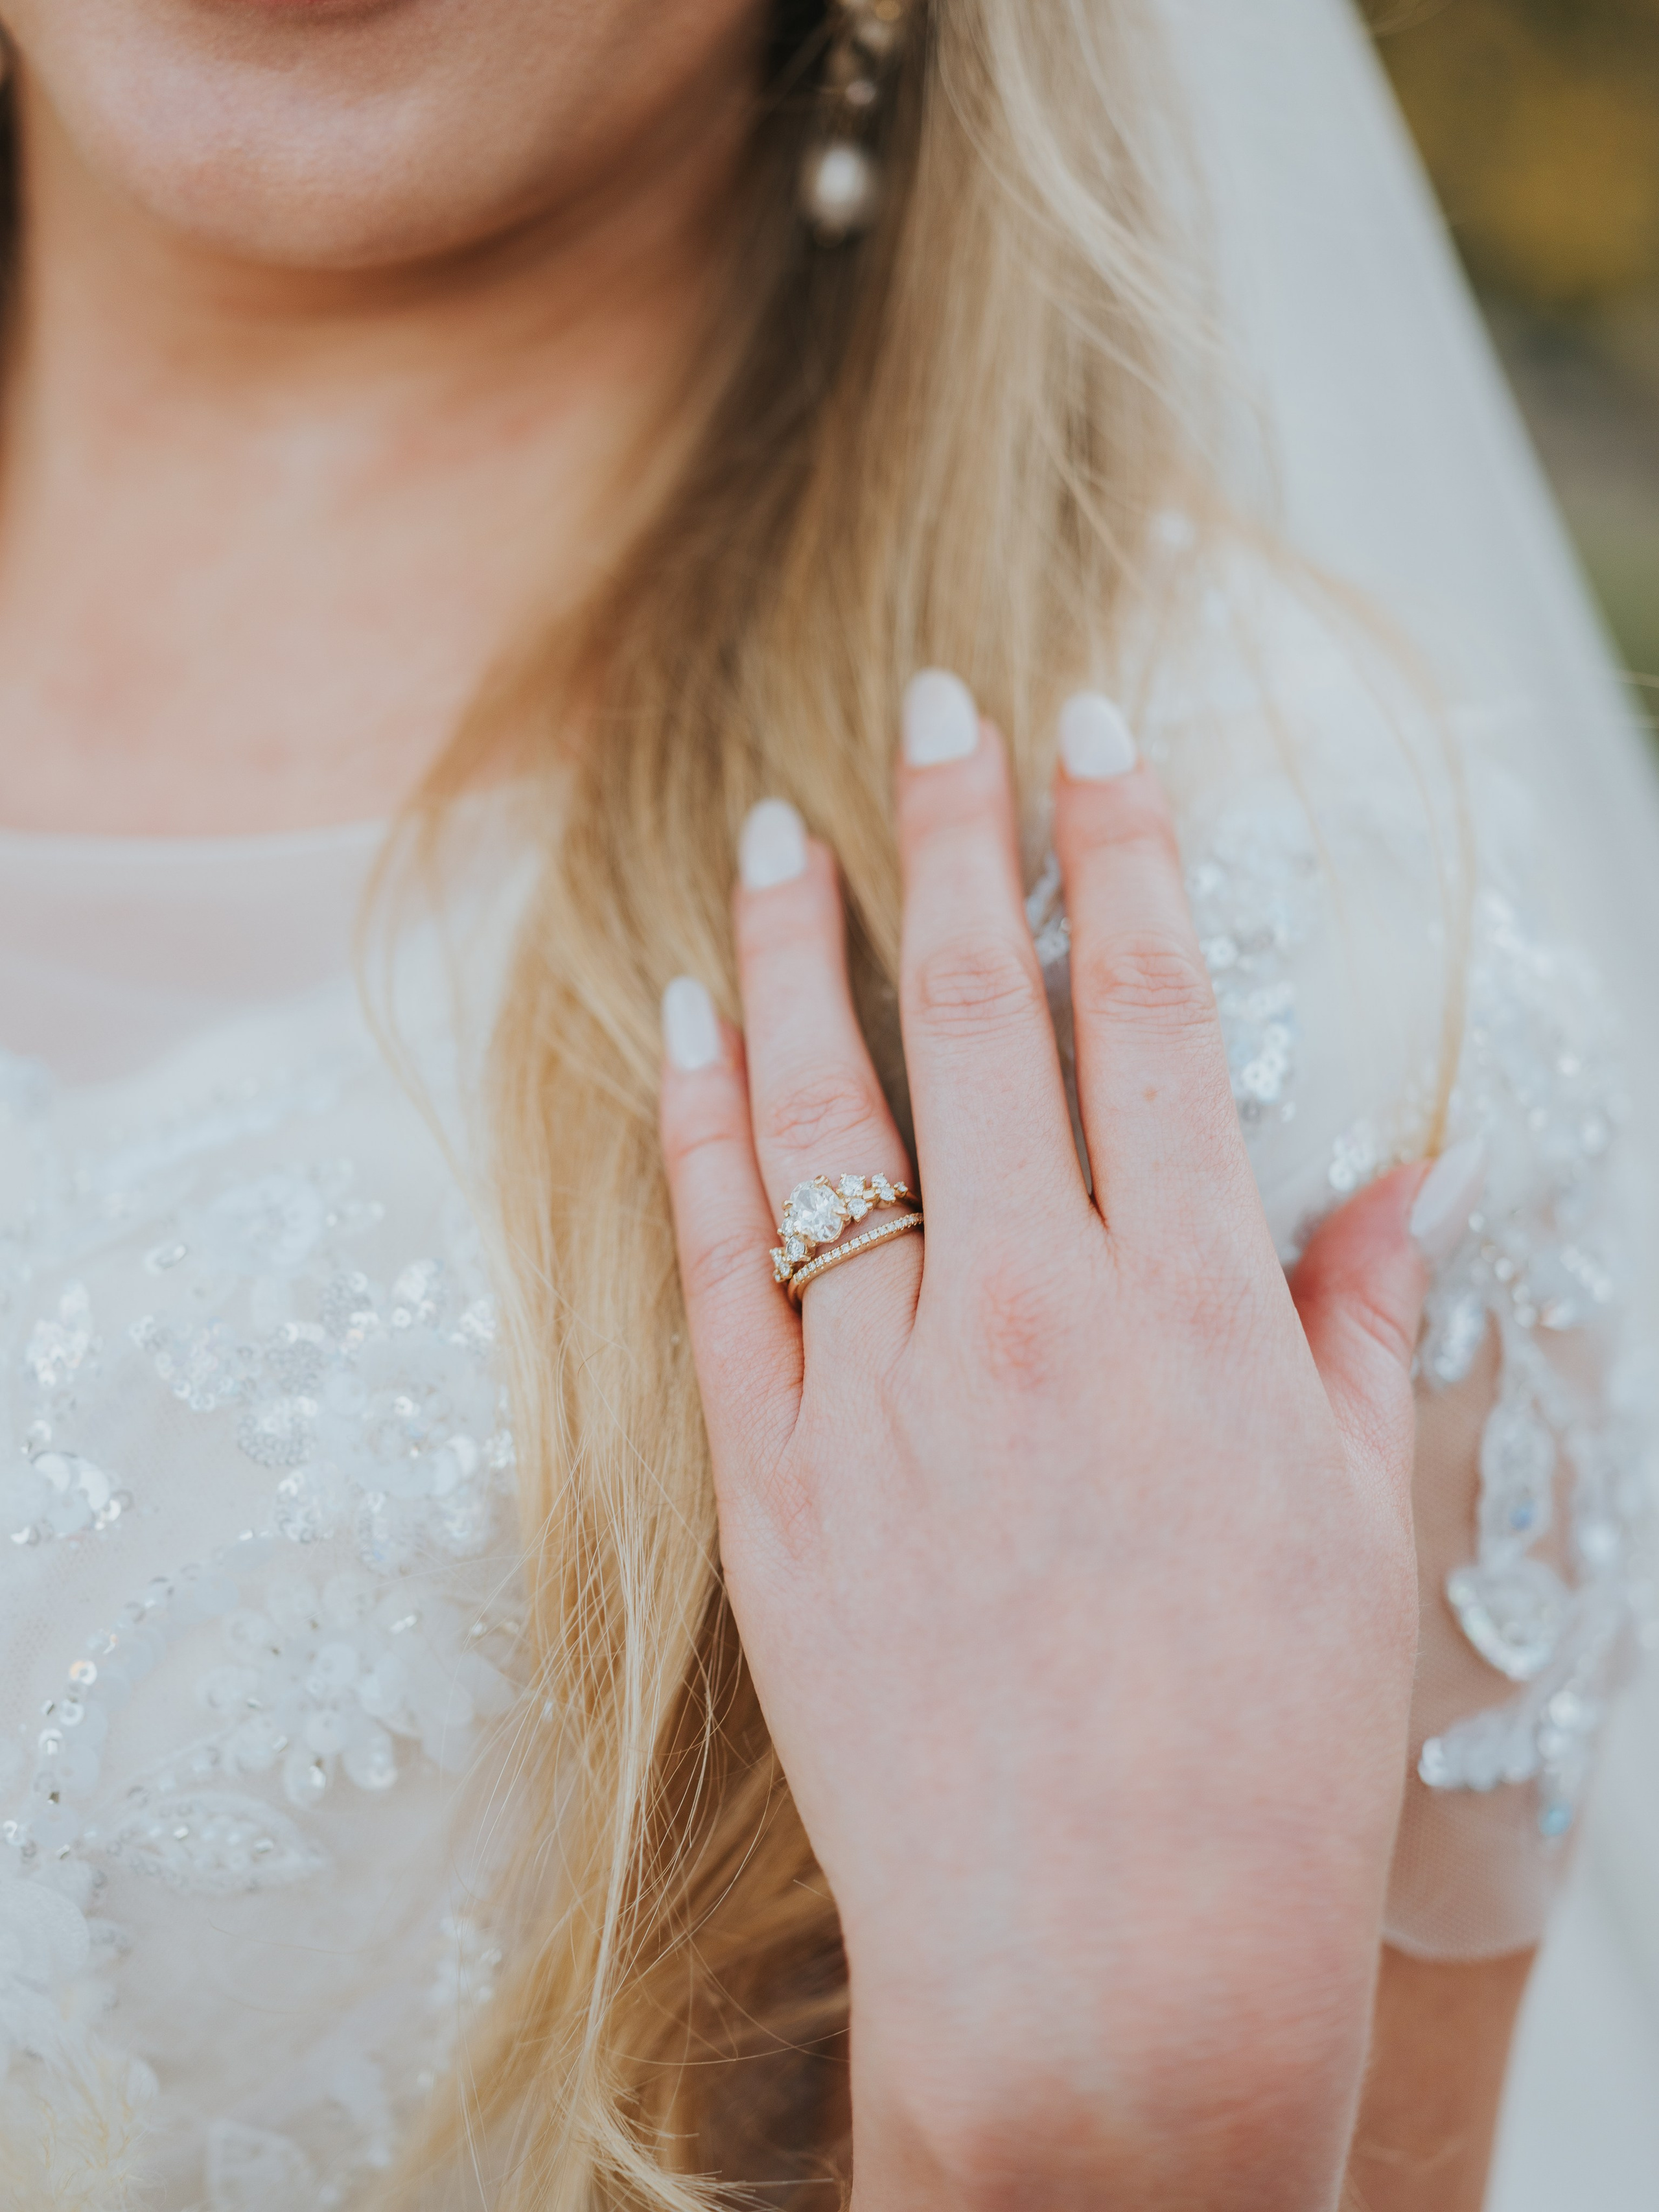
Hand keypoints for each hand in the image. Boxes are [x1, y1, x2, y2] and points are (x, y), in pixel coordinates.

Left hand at [659, 675, 1455, 2210]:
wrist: (1108, 1977)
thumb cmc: (1265, 1756)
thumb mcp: (1356, 1522)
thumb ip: (1353, 1323)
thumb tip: (1394, 1173)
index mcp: (1196, 1313)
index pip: (1152, 1011)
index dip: (1124, 846)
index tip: (1094, 727)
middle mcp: (1035, 1319)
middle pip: (983, 1015)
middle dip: (959, 832)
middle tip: (926, 698)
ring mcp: (886, 1397)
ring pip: (829, 1114)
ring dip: (802, 949)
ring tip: (772, 826)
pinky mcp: (773, 1485)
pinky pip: (720, 1270)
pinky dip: (699, 1134)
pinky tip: (689, 1026)